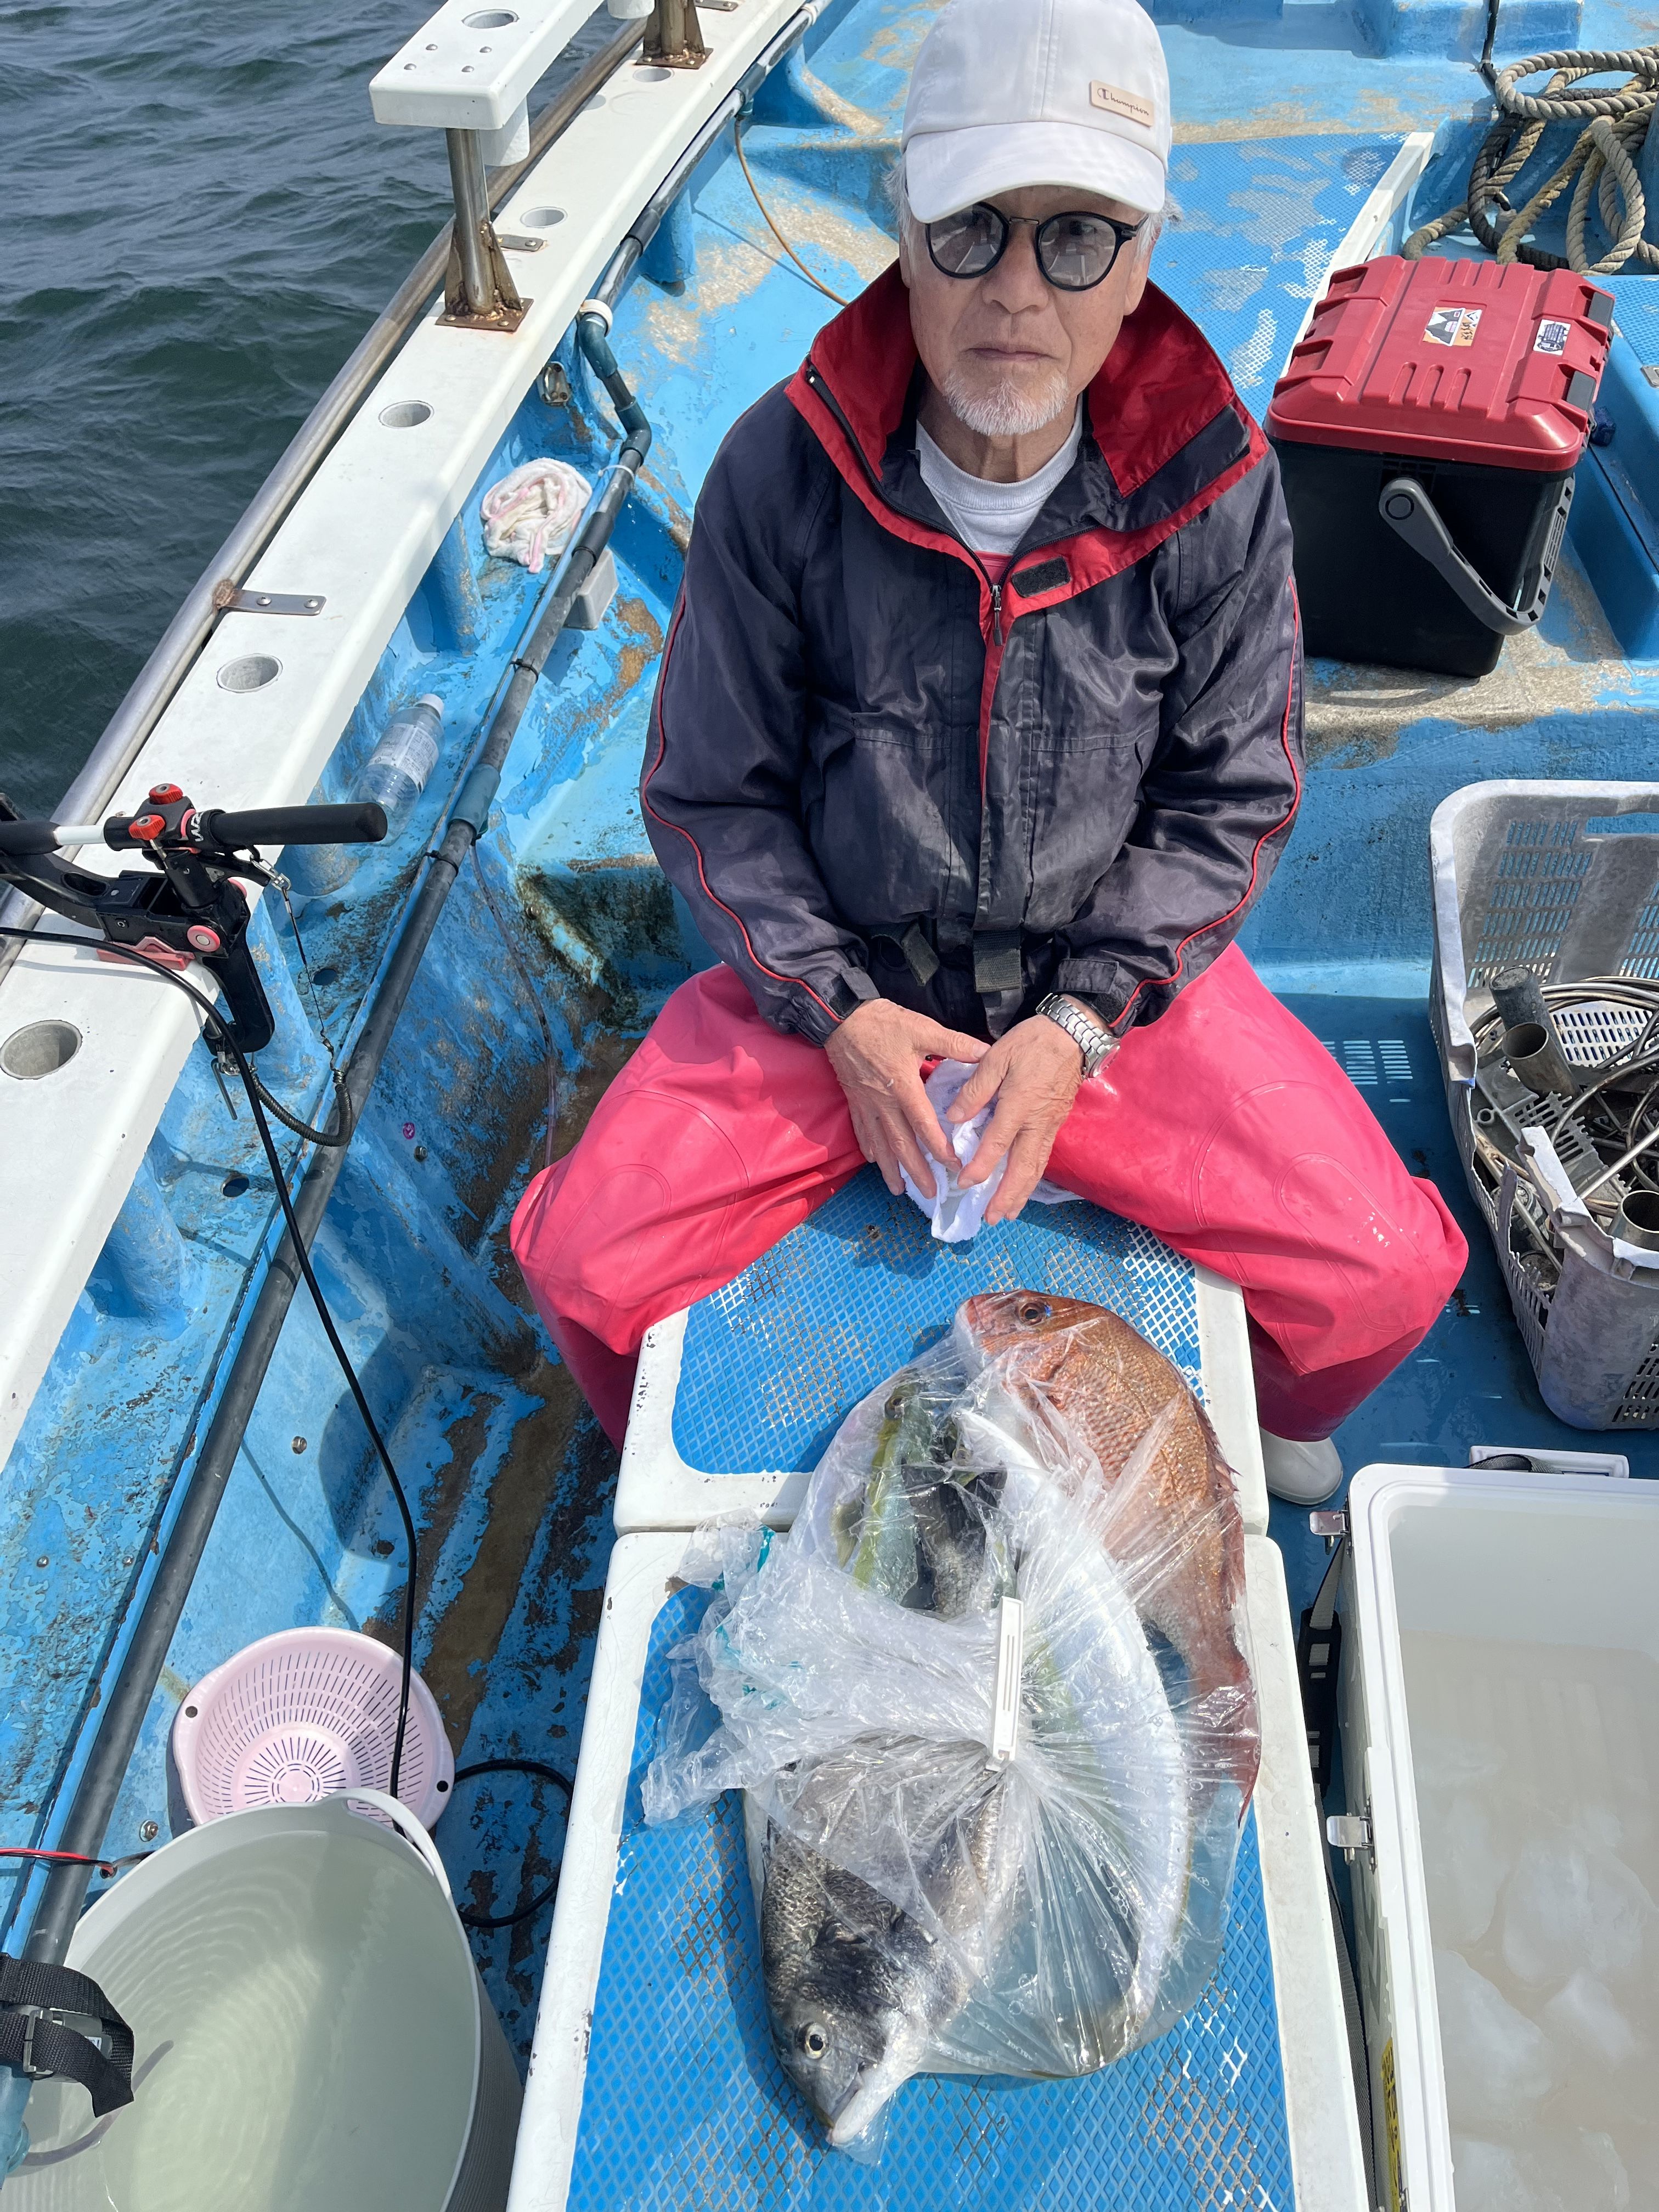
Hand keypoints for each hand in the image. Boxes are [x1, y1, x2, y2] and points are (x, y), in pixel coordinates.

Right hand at [825, 1000, 987, 1197]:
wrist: (841, 1018)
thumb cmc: (883, 1023)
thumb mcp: (921, 1028)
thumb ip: (954, 1044)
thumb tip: (986, 1053)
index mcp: (904, 1086)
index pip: (924, 1125)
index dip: (939, 1149)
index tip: (954, 1166)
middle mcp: (884, 1102)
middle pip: (901, 1144)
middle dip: (916, 1171)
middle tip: (930, 1193)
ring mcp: (867, 1103)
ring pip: (880, 1143)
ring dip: (891, 1169)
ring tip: (900, 1191)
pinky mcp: (854, 1100)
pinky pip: (862, 1130)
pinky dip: (870, 1149)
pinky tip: (875, 1161)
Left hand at [949, 1011, 1099, 1222]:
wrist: (1073, 1034)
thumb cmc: (1032, 1043)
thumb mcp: (997, 1056)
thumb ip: (975, 1089)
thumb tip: (954, 1118)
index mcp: (1020, 1104)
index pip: (998, 1142)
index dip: (981, 1166)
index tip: (964, 1183)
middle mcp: (1037, 1122)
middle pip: (1023, 1167)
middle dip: (1007, 1195)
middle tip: (992, 1218)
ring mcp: (1050, 1125)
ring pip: (1036, 1167)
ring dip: (1021, 1193)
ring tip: (1008, 1213)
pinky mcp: (1056, 1124)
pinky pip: (1043, 1157)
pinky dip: (1031, 1177)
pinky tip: (1022, 1187)